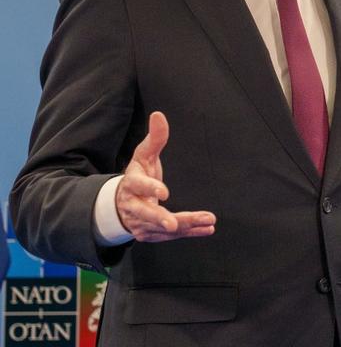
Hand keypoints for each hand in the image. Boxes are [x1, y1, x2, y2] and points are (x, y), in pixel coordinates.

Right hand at [114, 112, 216, 241]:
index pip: (137, 185)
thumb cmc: (137, 175)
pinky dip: (189, 232)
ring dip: (185, 226)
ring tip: (208, 222)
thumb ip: (155, 138)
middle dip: (159, 219)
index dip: (150, 188)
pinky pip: (170, 236)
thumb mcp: (143, 156)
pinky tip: (207, 229)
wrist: (120, 204)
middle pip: (145, 214)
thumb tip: (159, 115)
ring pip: (161, 228)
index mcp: (130, 184)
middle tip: (173, 224)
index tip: (164, 192)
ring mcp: (140, 222)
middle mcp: (133, 205)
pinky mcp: (149, 233)